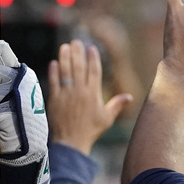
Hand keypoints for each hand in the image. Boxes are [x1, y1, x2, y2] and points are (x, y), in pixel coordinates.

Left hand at [48, 39, 131, 153]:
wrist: (71, 142)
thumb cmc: (90, 131)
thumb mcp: (106, 118)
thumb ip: (116, 104)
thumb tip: (129, 97)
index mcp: (93, 94)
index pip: (94, 71)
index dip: (92, 58)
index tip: (90, 48)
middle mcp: (79, 91)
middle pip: (78, 67)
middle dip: (77, 53)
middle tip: (76, 41)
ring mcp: (66, 94)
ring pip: (65, 71)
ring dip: (64, 57)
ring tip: (64, 47)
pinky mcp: (54, 99)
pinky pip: (53, 82)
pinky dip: (53, 72)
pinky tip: (54, 62)